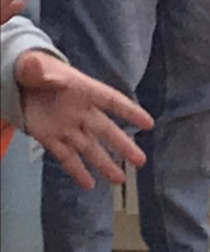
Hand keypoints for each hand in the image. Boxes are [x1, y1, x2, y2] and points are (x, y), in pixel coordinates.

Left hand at [14, 49, 152, 189]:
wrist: (20, 83)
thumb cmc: (34, 70)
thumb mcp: (33, 67)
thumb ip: (36, 70)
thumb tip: (34, 66)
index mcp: (82, 90)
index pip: (111, 101)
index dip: (130, 111)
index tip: (148, 123)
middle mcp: (80, 111)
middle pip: (105, 130)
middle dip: (122, 145)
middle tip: (140, 160)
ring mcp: (67, 127)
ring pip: (89, 148)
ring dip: (104, 163)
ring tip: (120, 179)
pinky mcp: (51, 139)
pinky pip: (67, 157)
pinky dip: (77, 171)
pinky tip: (89, 184)